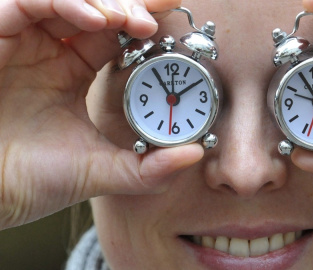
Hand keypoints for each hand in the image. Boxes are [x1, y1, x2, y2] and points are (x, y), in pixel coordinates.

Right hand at [0, 0, 205, 229]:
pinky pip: (29, 1)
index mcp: (72, 72)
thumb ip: (149, 167)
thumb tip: (196, 155)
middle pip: (95, 7)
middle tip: (155, 18)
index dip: (141, 24)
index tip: (169, 24)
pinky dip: (66, 2)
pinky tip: (97, 21)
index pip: (113, 34)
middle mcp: (49, 50)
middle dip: (128, 6)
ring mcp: (23, 40)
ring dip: (104, 2)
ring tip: (131, 21)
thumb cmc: (31, 180)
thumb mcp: (100, 170)